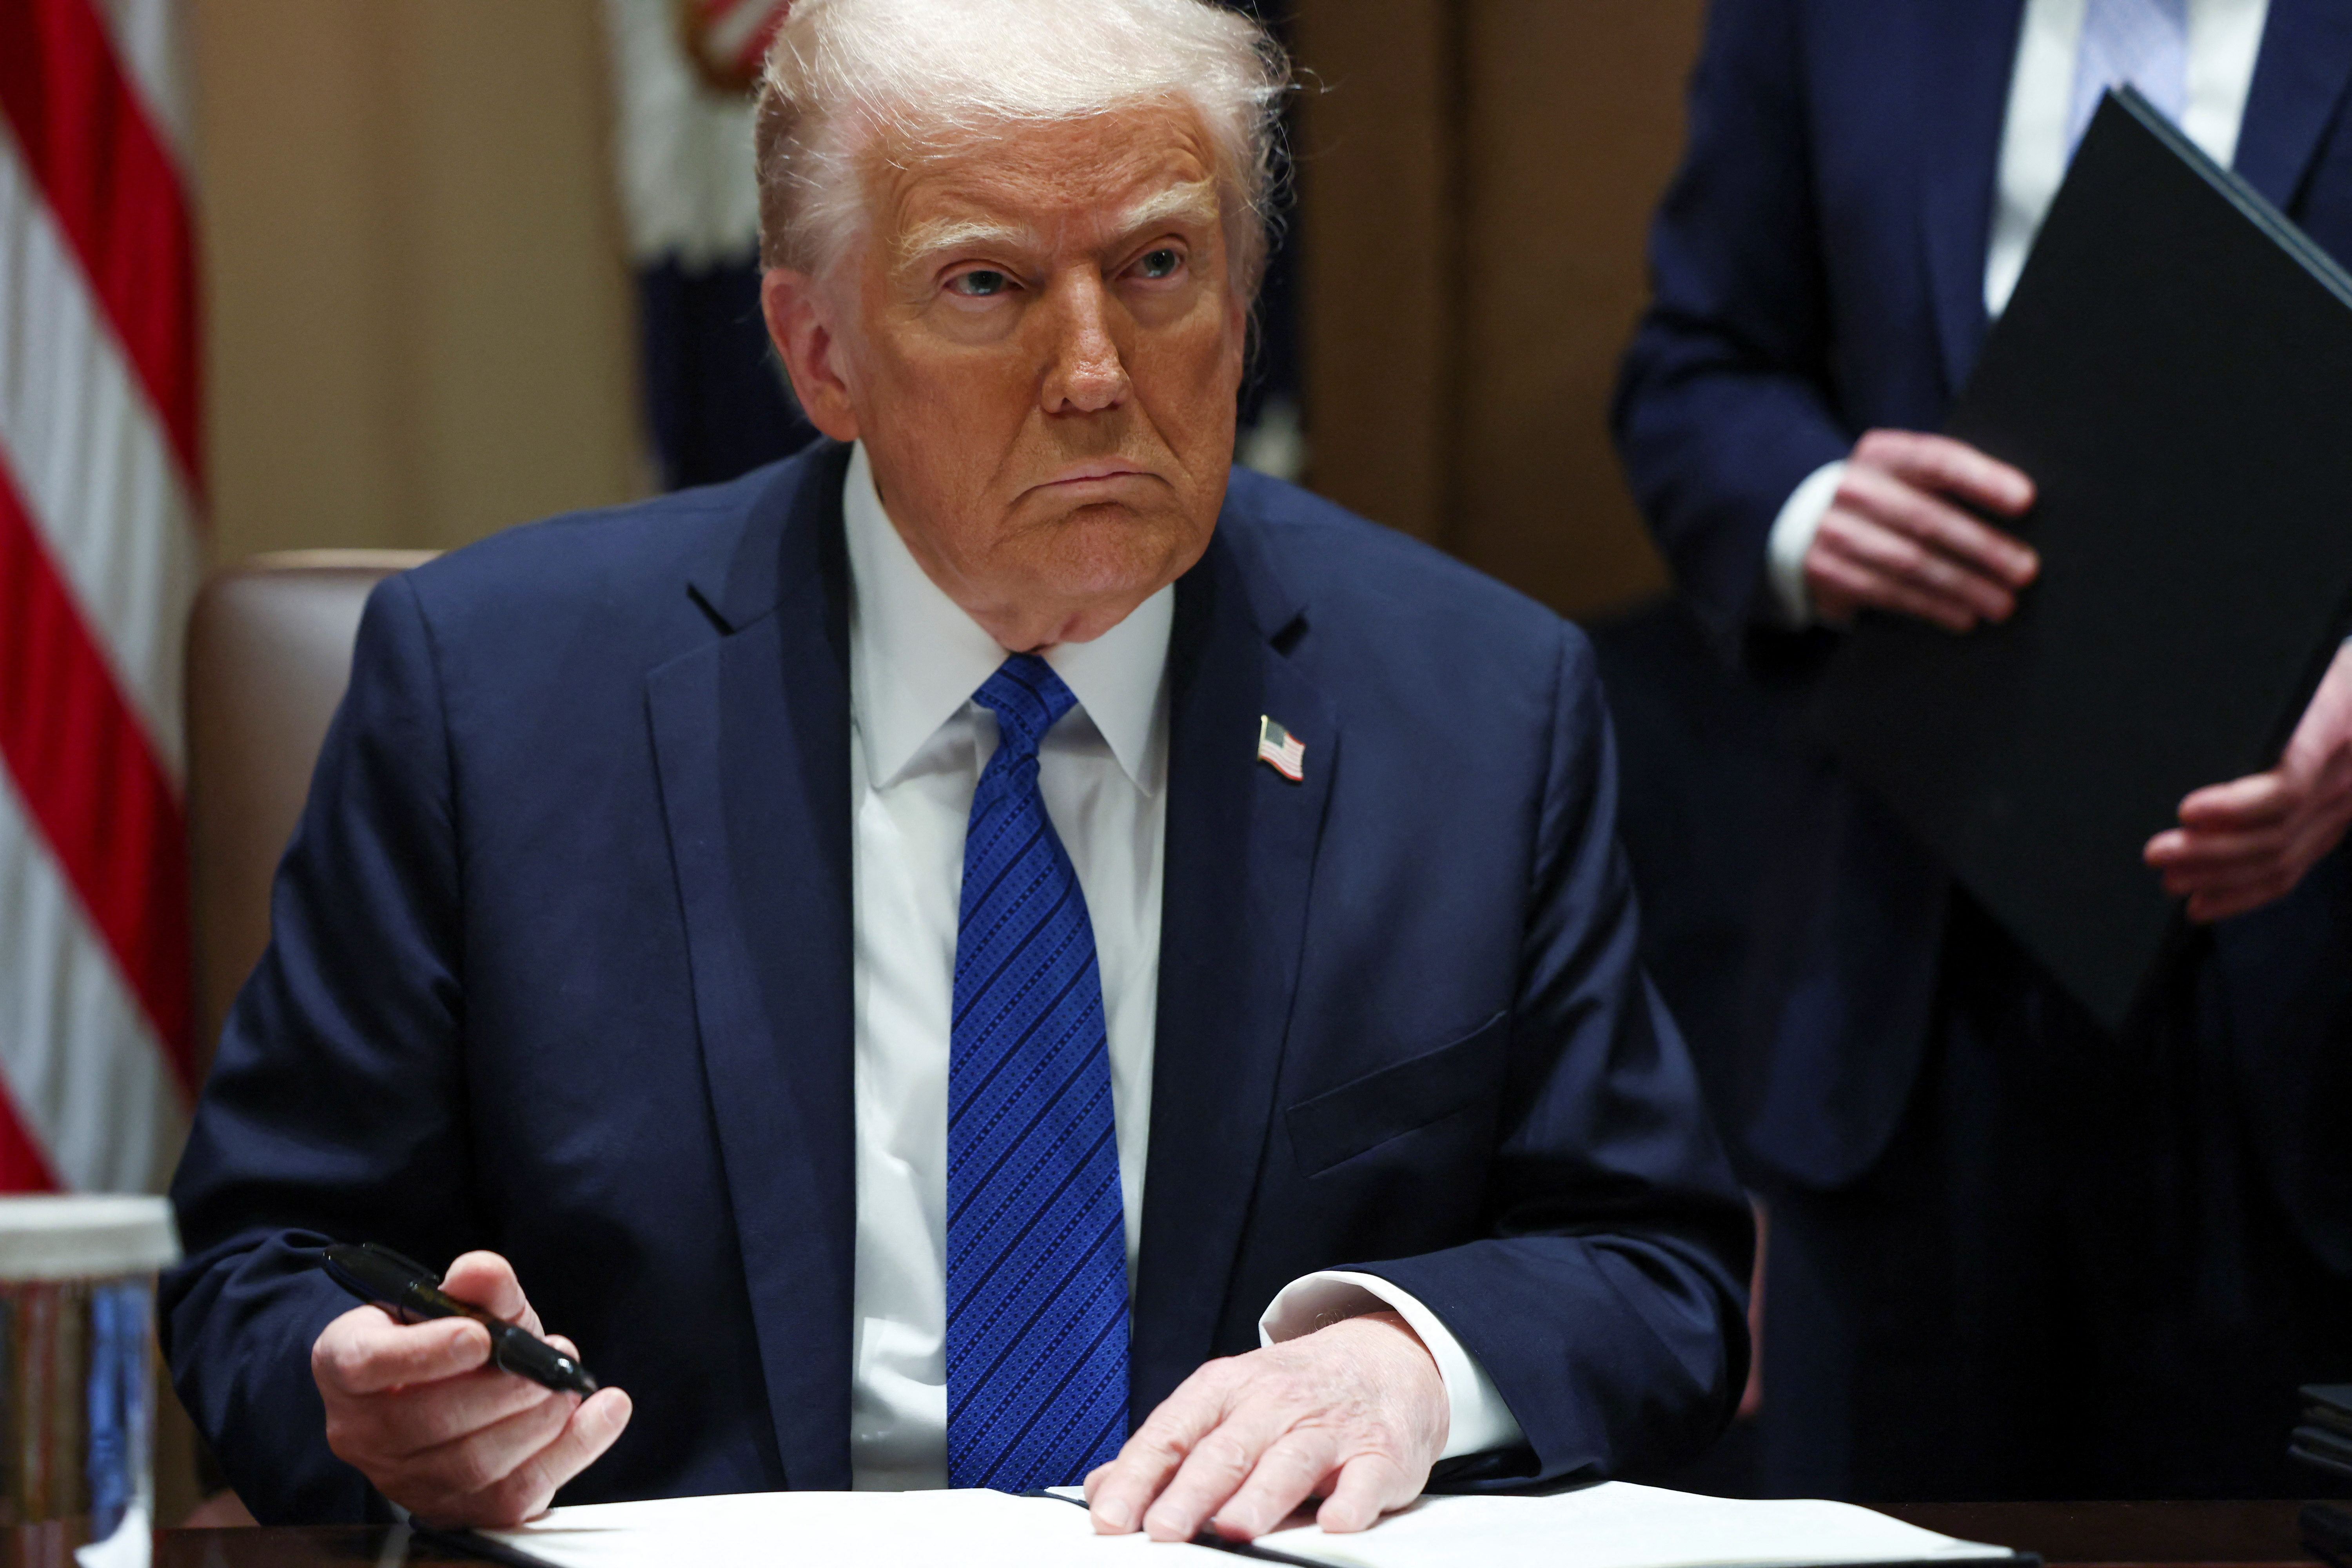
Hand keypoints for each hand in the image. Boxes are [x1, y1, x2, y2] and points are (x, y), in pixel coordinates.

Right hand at [310, 1250, 631, 1525]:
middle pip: (429, 1420)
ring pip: (473, 1464)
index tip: (480, 1335)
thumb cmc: (455, 1342)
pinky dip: (573, 1449)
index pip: (365, 1364)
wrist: (459, 1391)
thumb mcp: (467, 1304)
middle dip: (504, 1387)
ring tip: (566, 1383)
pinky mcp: (457, 1511)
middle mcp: (362, 1432)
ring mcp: (405, 1480)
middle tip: (551, 1357)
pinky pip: (515, 1493)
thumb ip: (479, 1285)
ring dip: (538, 1418)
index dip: (424, 1352)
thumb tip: (481, 1272)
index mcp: (348, 1365)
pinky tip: (605, 1412)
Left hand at [1084, 1311, 1446, 1543]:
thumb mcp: (1223, 1404)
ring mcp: (1330, 1428)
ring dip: (1261, 1496)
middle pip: (1226, 1450)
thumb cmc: (1291, 1395)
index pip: (1171, 1431)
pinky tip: (1334, 1522)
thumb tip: (1101, 1490)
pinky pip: (1365, 1479)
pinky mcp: (1379, 1454)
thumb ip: (1165, 1450)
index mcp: (1225, 1389)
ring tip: (1233, 1528)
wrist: (1384, 1360)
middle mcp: (1274, 1403)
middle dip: (1191, 1491)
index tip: (1109, 1516)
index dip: (1137, 1475)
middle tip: (1162, 1530)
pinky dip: (1351, 1502)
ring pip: (1289, 1462)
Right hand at [1806, 430, 2039, 631]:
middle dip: (1982, 547)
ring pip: (1910, 563)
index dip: (1981, 479)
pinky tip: (1963, 616)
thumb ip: (1946, 483)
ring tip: (2002, 604)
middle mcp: (1853, 488)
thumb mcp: (1903, 473)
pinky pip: (1888, 593)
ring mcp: (1834, 532)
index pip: (1936, 460)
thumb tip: (2019, 510)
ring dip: (1963, 586)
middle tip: (2024, 569)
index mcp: (1881, 453)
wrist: (1803, 521)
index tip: (2025, 500)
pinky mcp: (1828, 573)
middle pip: (1926, 518)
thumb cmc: (1880, 497)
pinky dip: (1931, 607)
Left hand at [2145, 640, 2351, 922]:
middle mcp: (2347, 775)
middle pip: (2277, 830)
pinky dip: (2246, 891)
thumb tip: (2185, 713)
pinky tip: (2206, 902)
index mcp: (2335, 729)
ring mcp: (2346, 805)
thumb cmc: (2312, 664)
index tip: (2186, 811)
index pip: (2287, 786)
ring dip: (2221, 876)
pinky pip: (2293, 868)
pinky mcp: (2336, 824)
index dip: (2235, 807)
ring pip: (2282, 858)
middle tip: (2157, 854)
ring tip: (2171, 880)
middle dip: (2212, 851)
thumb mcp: (2293, 670)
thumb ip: (2260, 698)